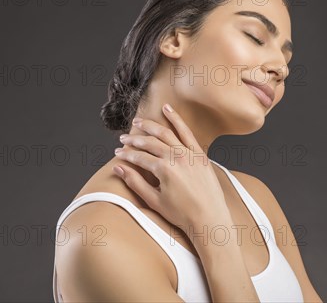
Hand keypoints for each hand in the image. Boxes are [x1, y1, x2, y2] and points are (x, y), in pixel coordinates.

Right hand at [113, 104, 229, 237]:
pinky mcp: (200, 154)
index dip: (126, 155)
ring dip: (150, 125)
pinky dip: (176, 119)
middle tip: (123, 138)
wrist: (209, 217)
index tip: (117, 153)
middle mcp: (177, 157)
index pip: (139, 157)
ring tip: (138, 121)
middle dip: (134, 139)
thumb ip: (135, 182)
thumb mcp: (154, 200)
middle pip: (150, 142)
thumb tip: (117, 168)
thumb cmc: (182, 214)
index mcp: (164, 169)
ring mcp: (190, 153)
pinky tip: (167, 109)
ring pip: (166, 133)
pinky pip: (187, 132)